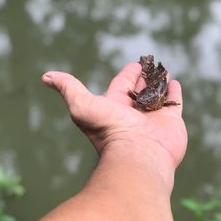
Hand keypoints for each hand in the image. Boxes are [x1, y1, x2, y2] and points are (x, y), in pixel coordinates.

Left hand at [42, 62, 187, 166]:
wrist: (138, 155)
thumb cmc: (108, 130)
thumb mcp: (81, 106)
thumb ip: (68, 88)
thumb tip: (46, 76)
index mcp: (115, 108)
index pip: (122, 85)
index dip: (128, 75)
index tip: (135, 65)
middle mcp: (134, 113)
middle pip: (139, 90)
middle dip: (144, 79)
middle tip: (150, 66)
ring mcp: (153, 118)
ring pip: (157, 95)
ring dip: (159, 83)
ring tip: (164, 71)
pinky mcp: (171, 121)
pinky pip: (173, 102)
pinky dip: (174, 93)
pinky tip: (174, 83)